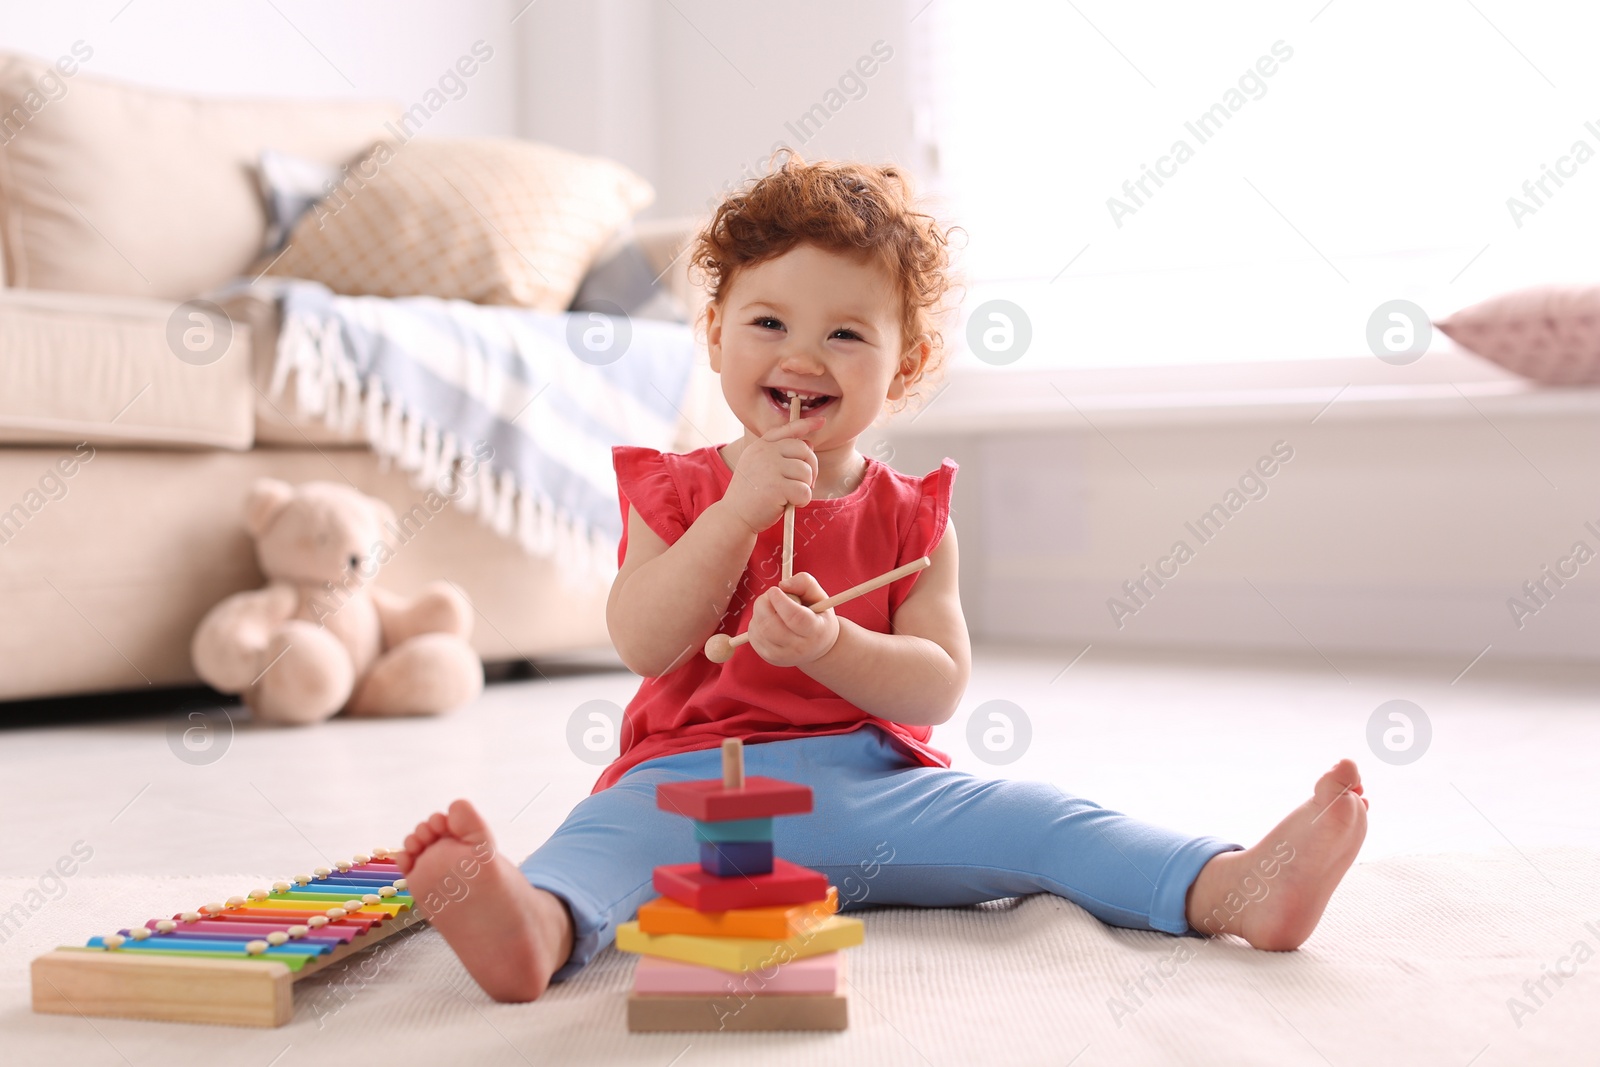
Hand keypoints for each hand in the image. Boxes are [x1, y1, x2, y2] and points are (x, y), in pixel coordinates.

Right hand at [720, 418, 823, 536]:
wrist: (734, 516)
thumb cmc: (751, 495)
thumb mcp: (761, 469)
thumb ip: (781, 455)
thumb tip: (809, 444)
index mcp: (760, 446)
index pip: (786, 430)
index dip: (806, 424)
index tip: (821, 422)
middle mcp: (765, 452)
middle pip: (804, 450)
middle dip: (811, 468)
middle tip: (805, 484)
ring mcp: (770, 468)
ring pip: (806, 471)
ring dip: (805, 486)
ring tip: (791, 496)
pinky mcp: (776, 487)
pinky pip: (804, 490)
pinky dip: (802, 500)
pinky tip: (790, 504)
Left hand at [746, 572, 839, 667]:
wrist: (817, 648)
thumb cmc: (817, 617)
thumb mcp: (820, 597)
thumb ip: (805, 583)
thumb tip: (782, 585)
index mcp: (816, 631)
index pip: (795, 618)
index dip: (780, 601)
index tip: (775, 589)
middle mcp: (799, 647)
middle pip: (771, 626)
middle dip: (764, 603)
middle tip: (771, 594)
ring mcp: (782, 655)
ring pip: (759, 630)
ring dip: (759, 612)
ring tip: (773, 608)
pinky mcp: (769, 657)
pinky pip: (753, 635)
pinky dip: (756, 622)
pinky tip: (769, 620)